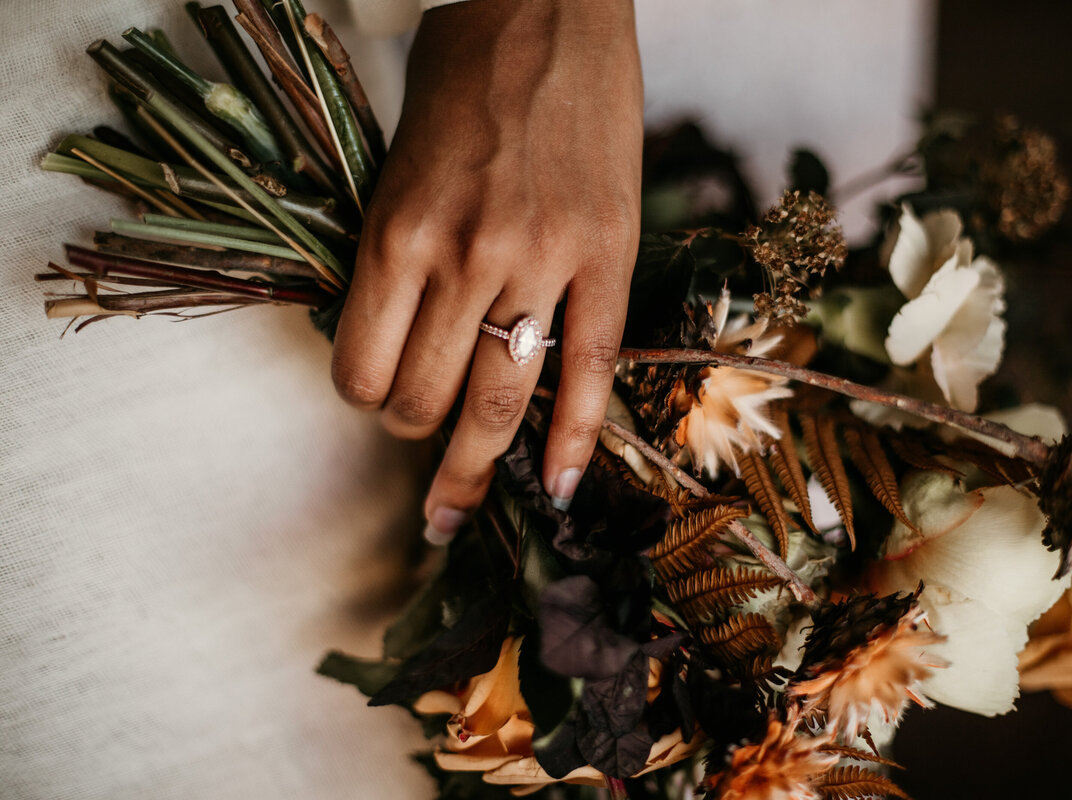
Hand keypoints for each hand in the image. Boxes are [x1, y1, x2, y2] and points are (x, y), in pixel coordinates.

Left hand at [331, 0, 642, 541]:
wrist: (555, 6)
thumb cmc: (465, 68)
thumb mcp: (392, 153)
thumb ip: (390, 248)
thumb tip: (393, 328)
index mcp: (396, 230)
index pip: (361, 369)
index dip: (361, 398)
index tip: (373, 394)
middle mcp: (464, 258)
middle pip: (426, 399)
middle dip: (415, 434)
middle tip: (419, 436)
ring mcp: (542, 262)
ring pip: (501, 401)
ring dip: (474, 467)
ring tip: (459, 510)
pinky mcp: (607, 258)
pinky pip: (590, 369)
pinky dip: (572, 437)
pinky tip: (557, 486)